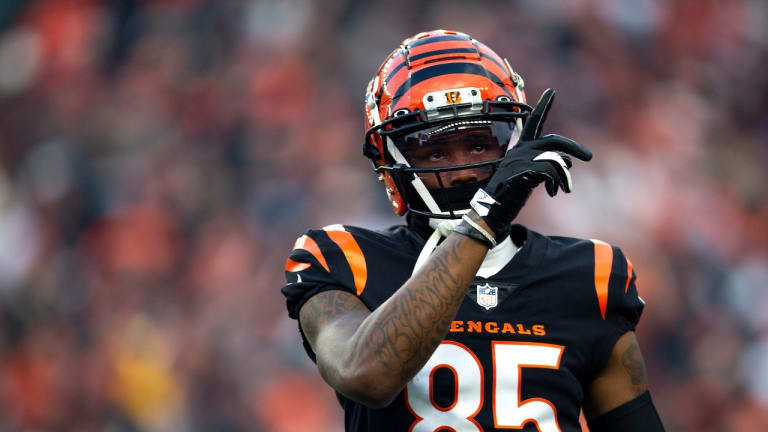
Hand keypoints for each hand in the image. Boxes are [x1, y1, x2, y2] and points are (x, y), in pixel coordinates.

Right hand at [469, 89, 591, 239]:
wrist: (493, 209)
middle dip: (574, 147)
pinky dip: (558, 182)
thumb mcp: (531, 175)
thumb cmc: (512, 193)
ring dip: (565, 176)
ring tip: (565, 188)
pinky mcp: (523, 171)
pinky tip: (554, 192)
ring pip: (556, 160)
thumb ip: (547, 164)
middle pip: (554, 141)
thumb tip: (569, 162)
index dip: (543, 106)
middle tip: (589, 156)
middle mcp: (521, 150)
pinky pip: (551, 171)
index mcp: (520, 148)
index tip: (551, 91)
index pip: (533, 122)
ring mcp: (521, 161)